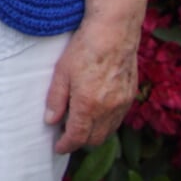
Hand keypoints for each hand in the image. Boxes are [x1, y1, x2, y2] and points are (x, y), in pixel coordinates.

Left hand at [45, 17, 139, 153]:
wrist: (114, 33)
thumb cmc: (84, 49)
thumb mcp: (61, 73)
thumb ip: (56, 100)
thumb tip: (50, 121)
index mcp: (88, 106)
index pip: (77, 137)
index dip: (66, 145)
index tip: (58, 147)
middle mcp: (108, 110)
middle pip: (95, 139)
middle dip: (80, 142)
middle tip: (67, 135)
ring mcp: (122, 104)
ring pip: (108, 131)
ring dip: (94, 134)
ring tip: (81, 125)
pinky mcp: (130, 96)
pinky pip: (118, 119)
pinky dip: (107, 123)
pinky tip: (97, 113)